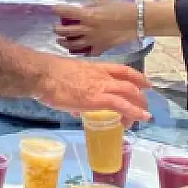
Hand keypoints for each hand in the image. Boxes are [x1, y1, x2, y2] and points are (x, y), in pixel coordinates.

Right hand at [34, 54, 151, 124]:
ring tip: (142, 117)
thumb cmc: (49, 76)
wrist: (42, 75)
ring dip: (139, 106)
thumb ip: (76, 93)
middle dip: (140, 96)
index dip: (136, 77)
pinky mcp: (98, 99)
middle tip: (143, 107)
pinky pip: (122, 105)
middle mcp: (102, 75)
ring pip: (130, 93)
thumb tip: (77, 110)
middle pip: (130, 83)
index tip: (145, 84)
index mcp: (95, 68)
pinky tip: (141, 118)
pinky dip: (135, 112)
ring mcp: (101, 86)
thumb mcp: (68, 80)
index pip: (122, 70)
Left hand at [54, 0, 136, 55]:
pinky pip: (88, 53)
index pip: (66, 12)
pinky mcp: (101, 48)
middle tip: (55, 28)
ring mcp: (93, 40)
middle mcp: (87, 29)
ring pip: (73, 45)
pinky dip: (82, 52)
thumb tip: (80, 9)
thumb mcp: (103, 2)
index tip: (52, 9)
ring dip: (64, 43)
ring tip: (60, 41)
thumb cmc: (121, 8)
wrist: (137, 21)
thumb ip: (89, 6)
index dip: (57, 10)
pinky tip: (78, 50)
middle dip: (57, 30)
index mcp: (87, 15)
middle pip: (65, 31)